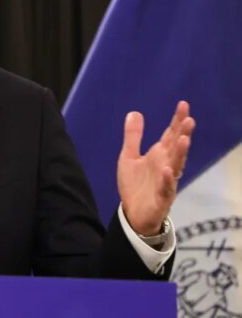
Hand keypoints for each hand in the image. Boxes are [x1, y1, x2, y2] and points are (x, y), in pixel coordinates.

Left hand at [117, 101, 195, 235]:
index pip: (170, 135)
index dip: (177, 121)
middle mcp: (166, 165)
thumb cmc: (135, 184)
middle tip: (189, 120)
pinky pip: (167, 188)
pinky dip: (167, 179)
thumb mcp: (128, 157)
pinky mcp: (162, 197)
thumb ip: (133, 137)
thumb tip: (134, 113)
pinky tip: (167, 170)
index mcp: (159, 155)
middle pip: (176, 147)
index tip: (183, 105)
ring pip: (176, 166)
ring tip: (184, 139)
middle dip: (183, 134)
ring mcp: (166, 181)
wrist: (132, 213)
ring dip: (180, 153)